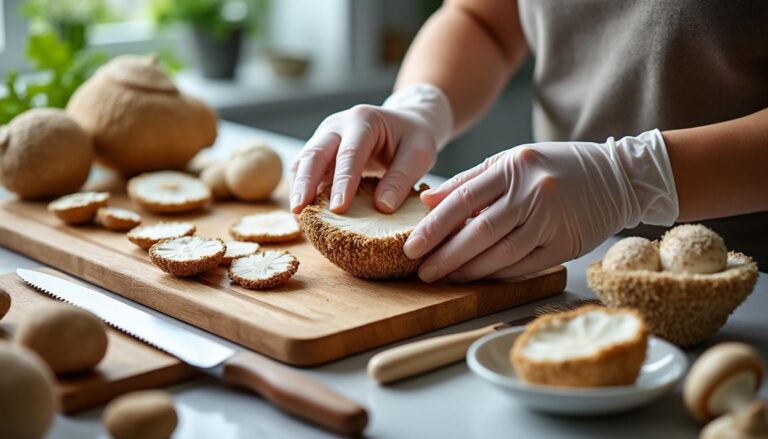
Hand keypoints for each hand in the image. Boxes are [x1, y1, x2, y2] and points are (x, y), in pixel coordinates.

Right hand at [290, 84, 451, 213]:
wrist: (403, 122)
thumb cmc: (412, 137)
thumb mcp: (420, 153)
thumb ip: (402, 178)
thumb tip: (382, 207)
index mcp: (363, 120)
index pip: (349, 153)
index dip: (342, 182)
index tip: (339, 208)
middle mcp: (337, 126)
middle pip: (314, 154)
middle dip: (305, 184)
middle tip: (300, 211)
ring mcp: (324, 138)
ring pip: (303, 163)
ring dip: (299, 191)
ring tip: (299, 219)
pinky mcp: (320, 153)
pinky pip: (305, 172)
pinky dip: (303, 193)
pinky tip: (306, 216)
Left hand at [403, 130, 677, 281]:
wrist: (617, 176)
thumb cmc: (555, 167)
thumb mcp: (512, 161)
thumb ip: (469, 181)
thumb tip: (428, 200)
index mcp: (514, 167)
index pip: (463, 199)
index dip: (434, 227)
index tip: (412, 246)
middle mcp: (533, 193)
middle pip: (479, 231)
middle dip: (445, 255)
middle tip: (422, 270)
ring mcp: (551, 220)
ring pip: (501, 253)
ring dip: (468, 270)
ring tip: (445, 276)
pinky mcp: (565, 244)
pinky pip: (524, 265)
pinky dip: (498, 274)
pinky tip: (478, 278)